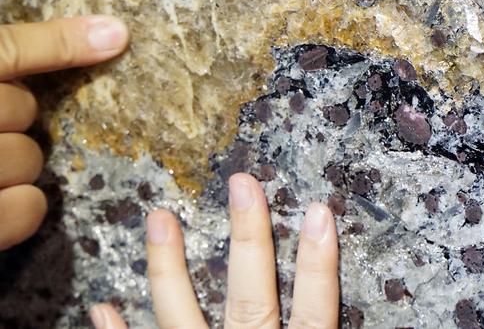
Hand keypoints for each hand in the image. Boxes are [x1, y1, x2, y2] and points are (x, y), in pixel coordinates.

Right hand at [0, 15, 128, 250]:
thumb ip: (3, 58)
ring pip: (27, 156)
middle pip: (20, 110)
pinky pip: (24, 209)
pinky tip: (2, 202)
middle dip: (7, 119)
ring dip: (11, 165)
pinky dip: (21, 208)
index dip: (62, 42)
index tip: (116, 36)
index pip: (6, 52)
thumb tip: (107, 32)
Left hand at [90, 173, 339, 328]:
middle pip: (252, 303)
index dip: (317, 265)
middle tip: (241, 184)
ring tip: (158, 219)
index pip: (314, 315)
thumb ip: (318, 327)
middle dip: (249, 240)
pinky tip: (103, 307)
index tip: (319, 211)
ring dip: (169, 271)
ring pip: (184, 322)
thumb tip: (366, 328)